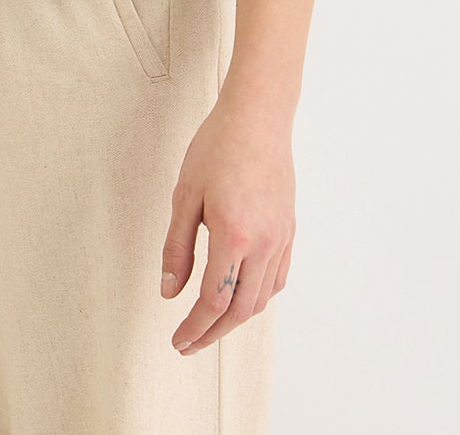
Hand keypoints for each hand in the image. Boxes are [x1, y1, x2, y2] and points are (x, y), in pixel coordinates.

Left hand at [160, 86, 294, 354]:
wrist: (257, 116)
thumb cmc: (217, 147)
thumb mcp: (185, 195)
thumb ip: (177, 247)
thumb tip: (170, 292)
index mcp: (233, 236)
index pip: (214, 302)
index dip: (194, 328)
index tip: (178, 341)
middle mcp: (263, 244)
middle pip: (241, 309)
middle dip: (214, 334)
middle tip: (190, 343)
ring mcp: (281, 238)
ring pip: (262, 298)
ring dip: (236, 318)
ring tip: (212, 324)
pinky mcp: (289, 229)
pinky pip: (278, 277)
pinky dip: (259, 296)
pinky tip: (242, 294)